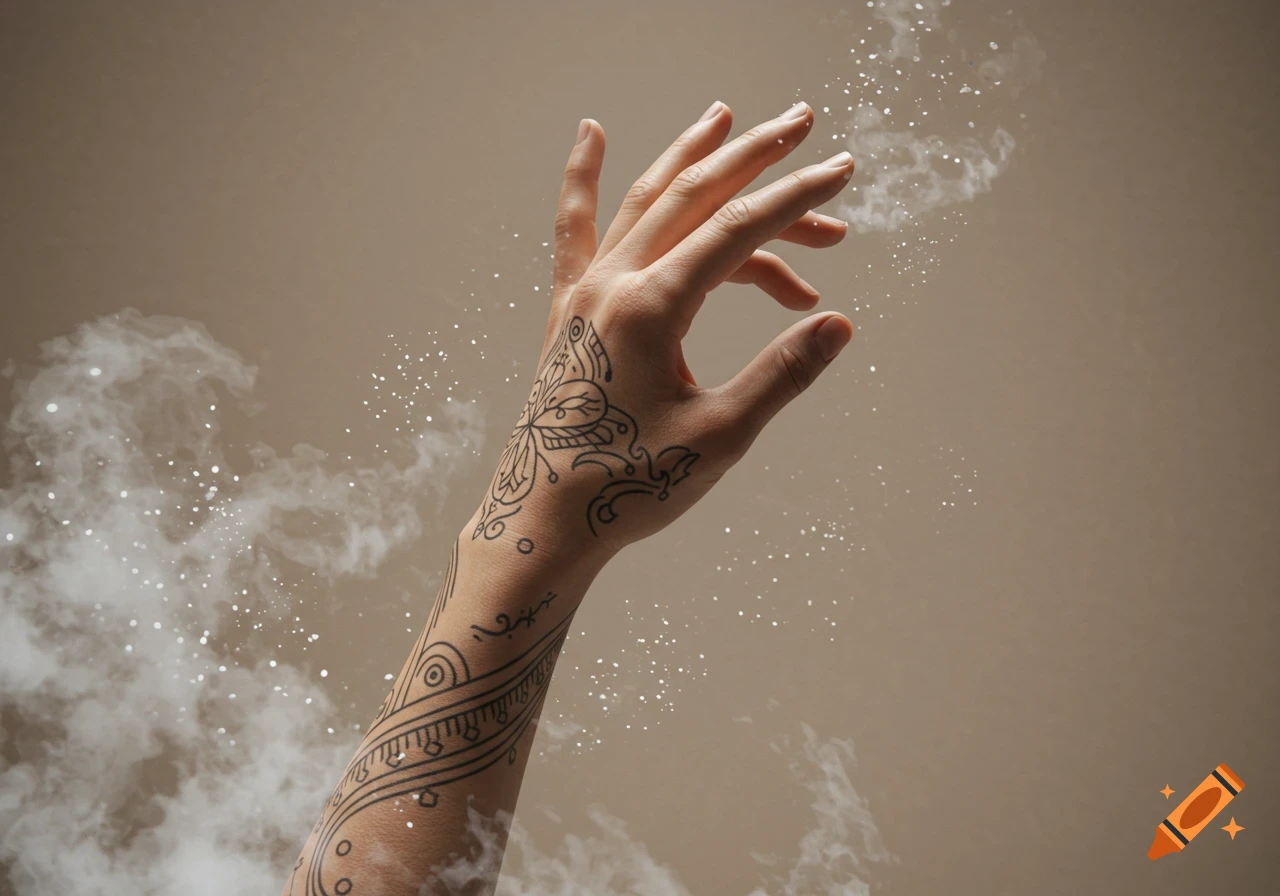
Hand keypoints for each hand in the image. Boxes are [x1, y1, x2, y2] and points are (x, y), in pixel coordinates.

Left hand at [468, 99, 854, 560]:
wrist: (544, 519)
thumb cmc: (628, 486)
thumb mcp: (718, 436)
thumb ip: (780, 374)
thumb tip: (839, 325)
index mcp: (652, 309)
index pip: (739, 231)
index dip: (797, 198)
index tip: (843, 171)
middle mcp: (613, 284)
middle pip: (694, 196)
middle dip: (754, 156)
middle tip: (804, 121)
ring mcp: (585, 293)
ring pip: (644, 201)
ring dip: (691, 158)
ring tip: (732, 120)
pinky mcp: (568, 310)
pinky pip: (575, 229)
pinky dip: (584, 179)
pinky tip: (591, 132)